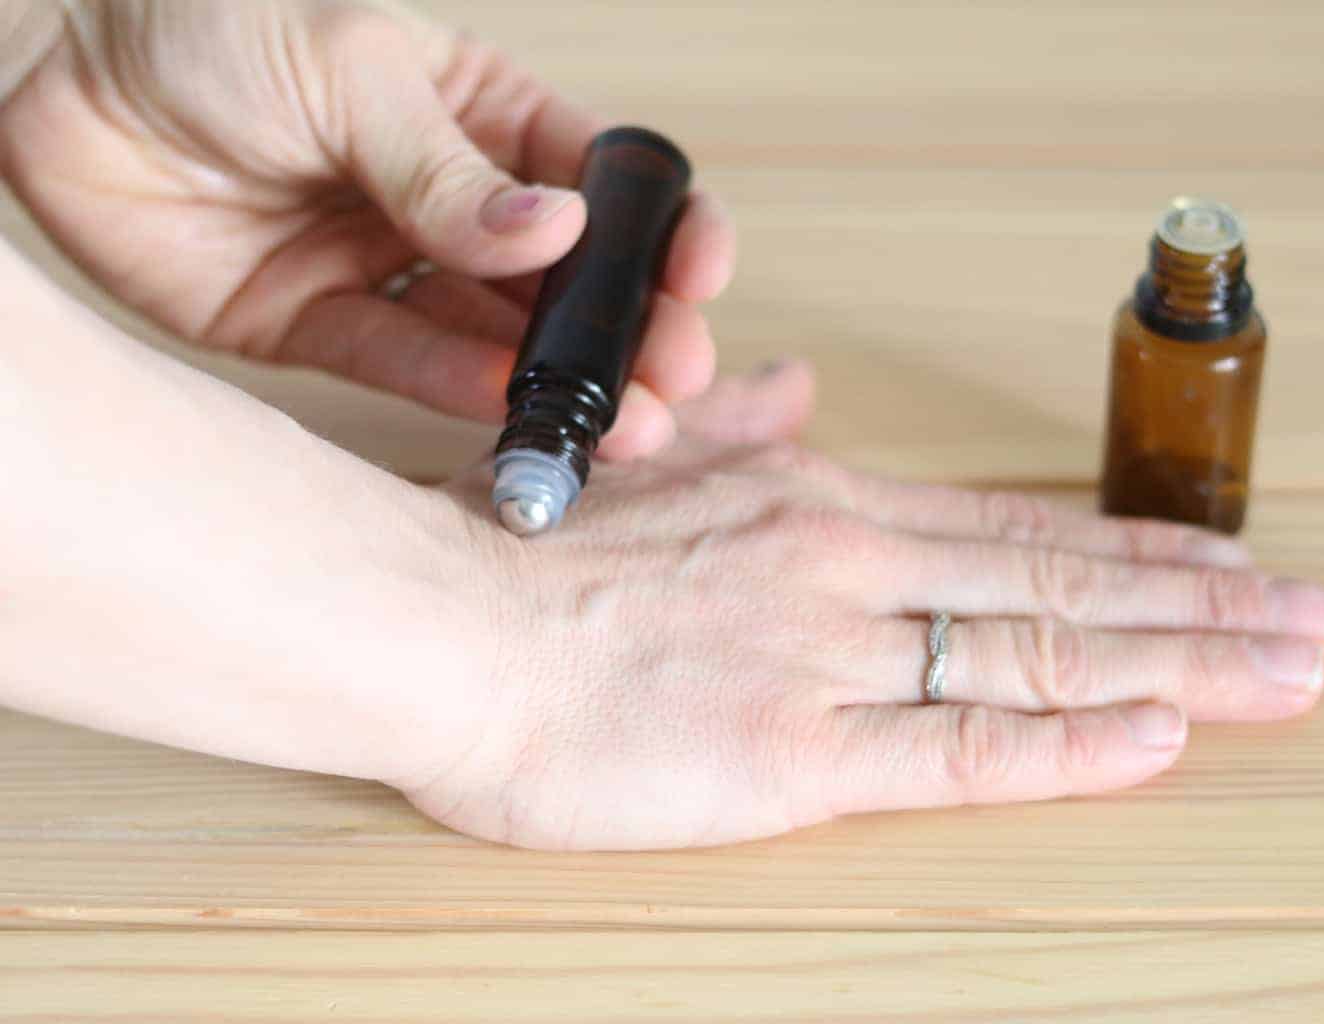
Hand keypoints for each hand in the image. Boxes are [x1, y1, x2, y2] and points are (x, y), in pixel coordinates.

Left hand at [0, 0, 729, 456]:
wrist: (52, 71)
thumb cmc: (204, 26)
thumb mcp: (348, 68)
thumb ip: (447, 168)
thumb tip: (556, 233)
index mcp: (480, 111)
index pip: (600, 178)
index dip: (663, 228)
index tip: (702, 271)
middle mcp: (449, 198)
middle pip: (563, 278)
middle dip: (628, 328)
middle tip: (673, 374)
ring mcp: (388, 265)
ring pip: (496, 336)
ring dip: (560, 380)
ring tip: (621, 422)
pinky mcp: (320, 324)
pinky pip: (404, 362)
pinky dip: (458, 388)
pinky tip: (508, 403)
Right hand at [404, 364, 1323, 849]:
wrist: (440, 625)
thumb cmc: (535, 560)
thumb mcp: (653, 470)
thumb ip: (739, 429)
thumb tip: (795, 385)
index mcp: (821, 507)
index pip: (1014, 529)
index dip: (1133, 549)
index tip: (1223, 560)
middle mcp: (851, 569)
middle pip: (1059, 589)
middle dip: (1200, 606)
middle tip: (1311, 617)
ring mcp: (832, 659)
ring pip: (1038, 659)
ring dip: (1178, 664)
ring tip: (1285, 671)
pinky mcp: (794, 754)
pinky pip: (958, 750)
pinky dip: (1067, 745)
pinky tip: (1157, 735)